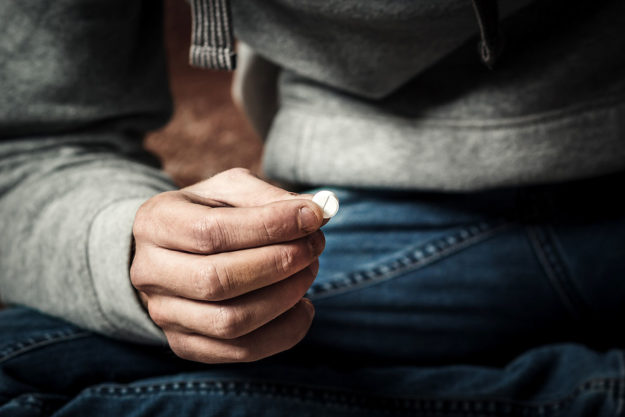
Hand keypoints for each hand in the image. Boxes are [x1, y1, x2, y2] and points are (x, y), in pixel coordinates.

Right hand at [130, 168, 324, 362]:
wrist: (171, 252)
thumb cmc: (208, 214)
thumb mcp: (229, 190)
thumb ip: (268, 197)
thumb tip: (315, 213)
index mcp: (156, 223)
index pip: (211, 231)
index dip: (269, 226)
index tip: (312, 217)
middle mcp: (150, 272)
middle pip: (218, 280)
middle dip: (279, 263)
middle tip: (314, 245)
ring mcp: (165, 314)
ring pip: (231, 322)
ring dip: (284, 297)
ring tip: (309, 270)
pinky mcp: (186, 344)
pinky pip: (241, 351)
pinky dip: (284, 332)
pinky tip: (303, 306)